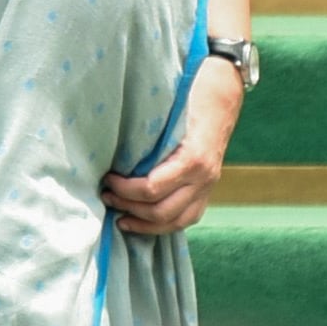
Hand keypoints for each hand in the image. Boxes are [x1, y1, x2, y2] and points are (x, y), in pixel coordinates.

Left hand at [101, 56, 244, 234]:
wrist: (220, 99)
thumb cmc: (187, 101)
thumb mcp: (167, 113)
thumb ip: (145, 135)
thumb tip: (110, 148)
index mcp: (191, 159)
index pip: (151, 188)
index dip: (123, 189)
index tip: (106, 178)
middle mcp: (203, 178)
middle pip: (161, 211)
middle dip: (128, 206)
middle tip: (106, 195)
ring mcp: (208, 188)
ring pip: (175, 222)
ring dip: (143, 223)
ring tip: (119, 215)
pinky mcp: (207, 192)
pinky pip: (187, 219)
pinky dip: (163, 225)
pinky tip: (141, 222)